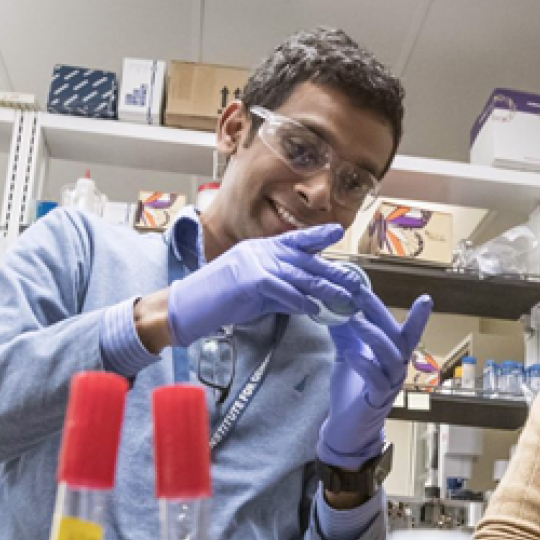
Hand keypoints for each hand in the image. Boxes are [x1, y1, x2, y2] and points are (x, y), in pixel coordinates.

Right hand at [167, 224, 361, 344]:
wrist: (185, 307)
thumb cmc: (218, 301)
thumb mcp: (255, 294)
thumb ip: (280, 292)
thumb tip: (307, 300)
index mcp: (260, 249)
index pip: (294, 240)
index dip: (318, 235)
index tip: (337, 232)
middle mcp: (259, 251)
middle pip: (304, 259)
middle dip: (332, 272)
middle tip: (354, 282)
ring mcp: (254, 263)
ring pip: (299, 274)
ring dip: (324, 288)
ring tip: (344, 298)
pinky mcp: (250, 280)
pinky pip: (282, 289)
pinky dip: (299, 300)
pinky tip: (313, 308)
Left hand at [316, 289, 430, 469]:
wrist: (346, 426)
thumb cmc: (351, 390)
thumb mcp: (348, 355)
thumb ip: (346, 334)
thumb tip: (335, 307)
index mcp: (393, 356)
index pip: (404, 330)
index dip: (413, 315)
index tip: (424, 297)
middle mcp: (396, 368)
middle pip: (399, 338)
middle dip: (381, 314)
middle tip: (362, 295)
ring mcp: (389, 385)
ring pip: (392, 357)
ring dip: (374, 337)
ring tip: (355, 321)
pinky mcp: (376, 400)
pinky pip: (377, 381)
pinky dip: (366, 366)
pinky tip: (351, 355)